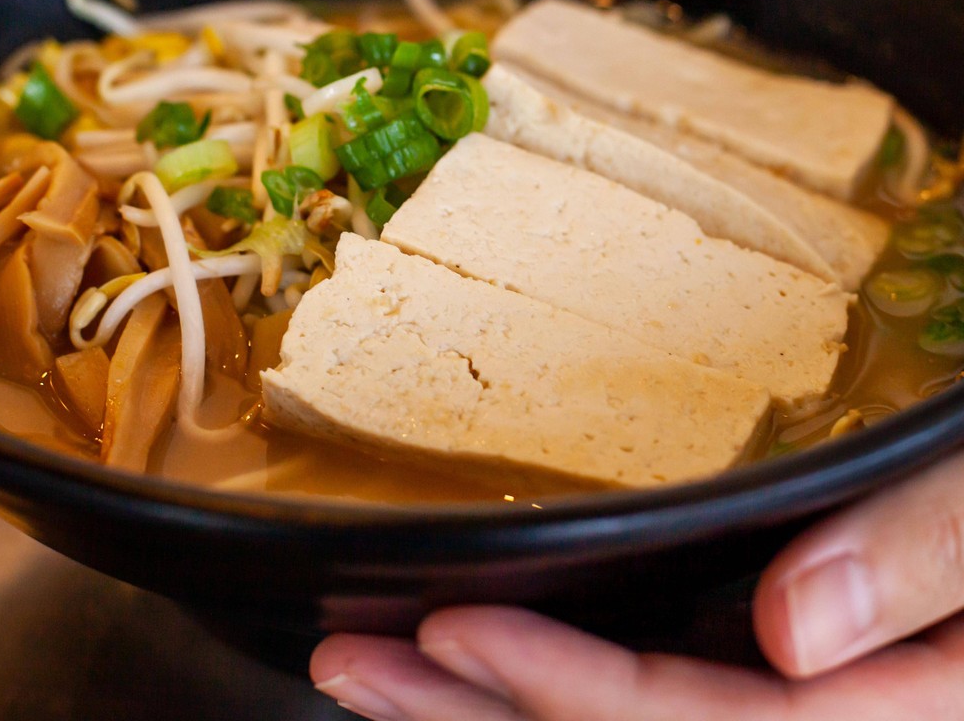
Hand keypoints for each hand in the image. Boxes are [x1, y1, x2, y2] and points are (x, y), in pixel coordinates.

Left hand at [311, 450, 963, 719]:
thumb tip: (792, 632)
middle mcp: (845, 714)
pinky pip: (660, 693)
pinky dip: (552, 685)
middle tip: (350, 665)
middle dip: (480, 717)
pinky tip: (473, 673)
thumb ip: (929, 552)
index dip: (571, 688)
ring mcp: (803, 693)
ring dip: (487, 712)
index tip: (451, 630)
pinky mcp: (780, 666)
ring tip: (374, 675)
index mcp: (910, 704)